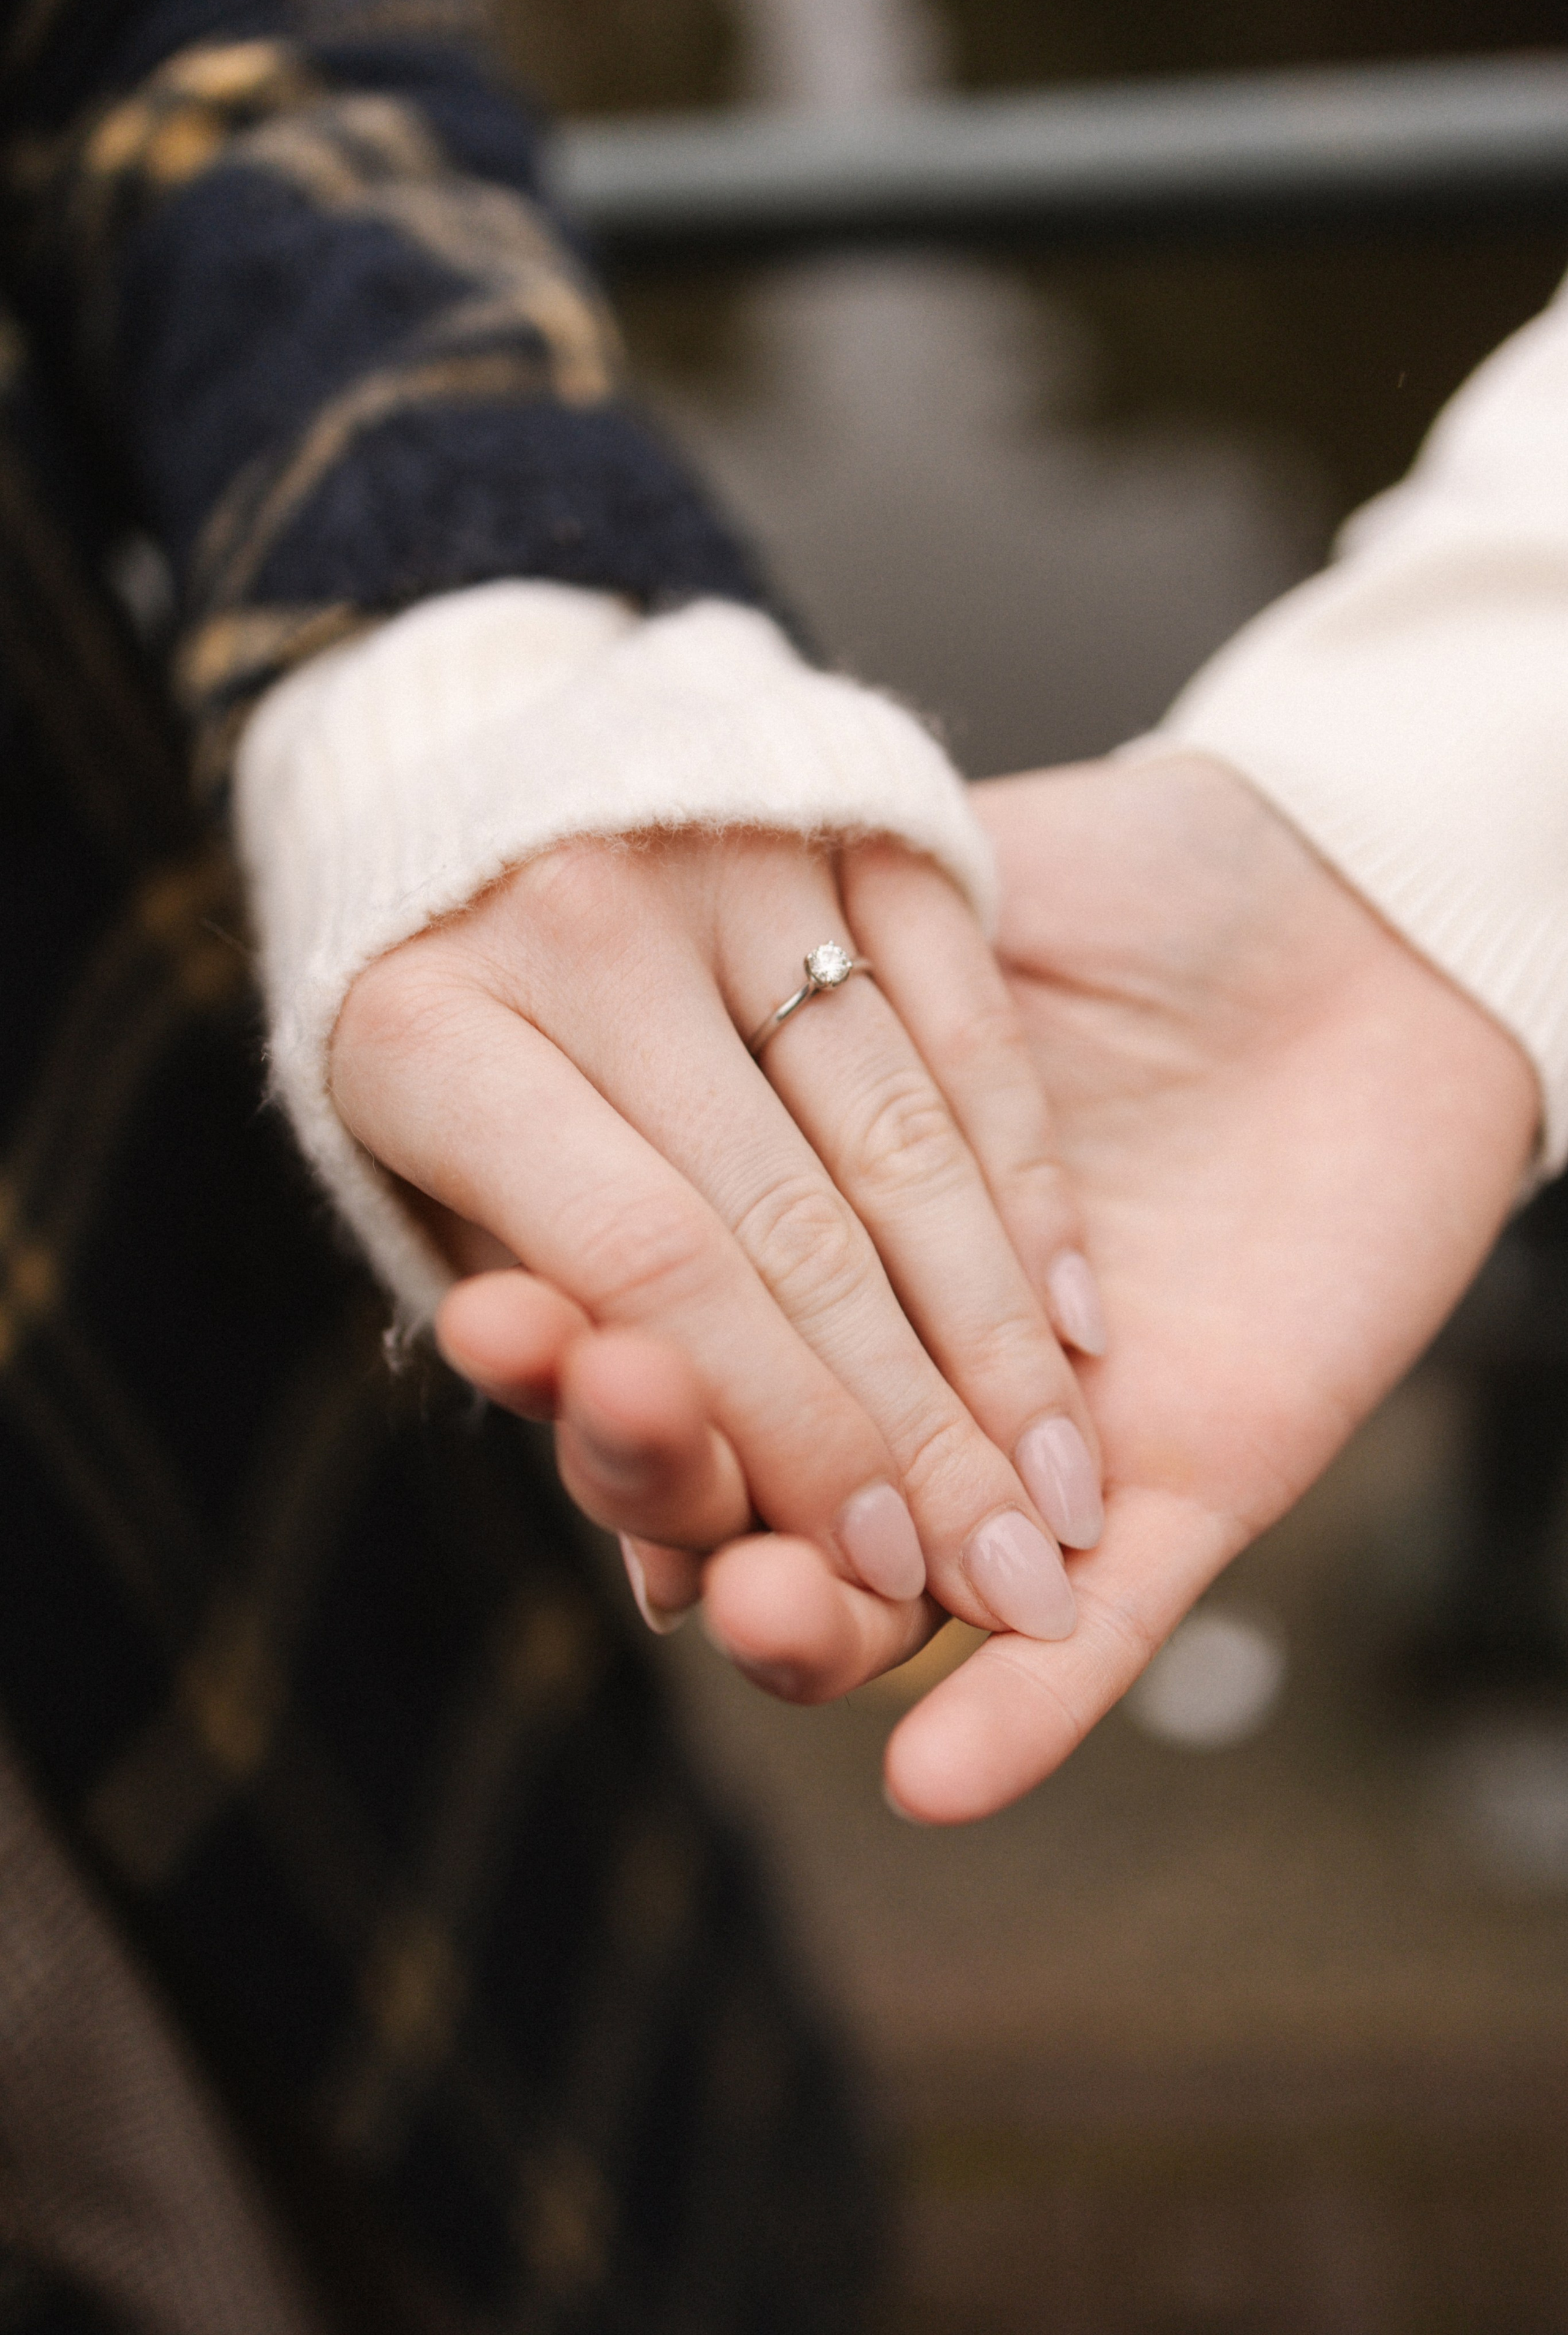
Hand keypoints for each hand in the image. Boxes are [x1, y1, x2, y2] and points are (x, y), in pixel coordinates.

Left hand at [330, 827, 1105, 1649]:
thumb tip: (673, 1586)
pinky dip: (1020, 1184)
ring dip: (988, 1336)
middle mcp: (572, 920)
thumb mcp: (453, 1190)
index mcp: (422, 1035)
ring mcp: (728, 844)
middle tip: (999, 1567)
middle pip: (778, 1226)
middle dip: (904, 1431)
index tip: (873, 1574)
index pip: (643, 1272)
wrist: (499, 748)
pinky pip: (961, 1029)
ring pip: (895, 1140)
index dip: (775, 1437)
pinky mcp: (853, 804)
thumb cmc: (465, 1026)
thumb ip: (575, 1355)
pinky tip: (1066, 1318)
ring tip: (1058, 1479)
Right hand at [474, 756, 1536, 1817]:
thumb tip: (543, 985)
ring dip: (803, 1622)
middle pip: (738, 1473)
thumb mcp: (905, 897)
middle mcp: (888, 1358)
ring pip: (878, 1593)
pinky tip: (934, 1780)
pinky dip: (1017, 1720)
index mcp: (795, 1223)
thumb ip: (752, 977)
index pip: (651, 1324)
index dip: (573, 1332)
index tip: (502, 1315)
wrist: (1363, 908)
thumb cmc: (1134, 882)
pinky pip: (1094, 1645)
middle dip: (664, 1465)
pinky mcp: (1181, 1494)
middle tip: (615, 1409)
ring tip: (749, 1605)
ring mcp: (1021, 1446)